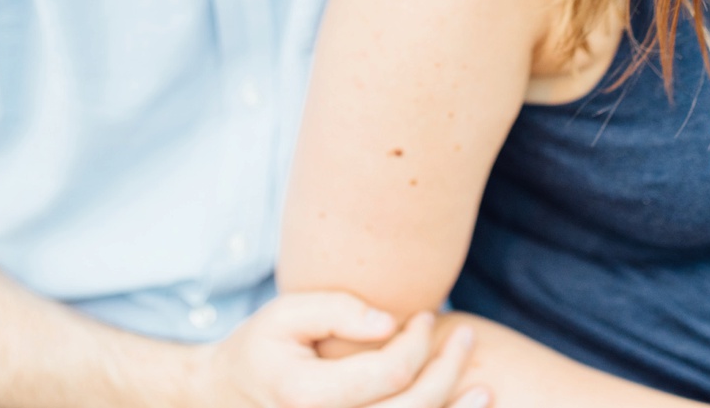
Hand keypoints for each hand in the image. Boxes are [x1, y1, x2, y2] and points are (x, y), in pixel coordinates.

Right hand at [196, 292, 488, 407]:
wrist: (227, 399)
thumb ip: (337, 309)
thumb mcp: (285, 314)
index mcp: (307, 397)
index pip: (389, 375)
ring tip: (483, 387)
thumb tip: (391, 322)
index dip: (418, 343)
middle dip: (447, 373)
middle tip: (465, 337)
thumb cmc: (261, 348)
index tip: (424, 316)